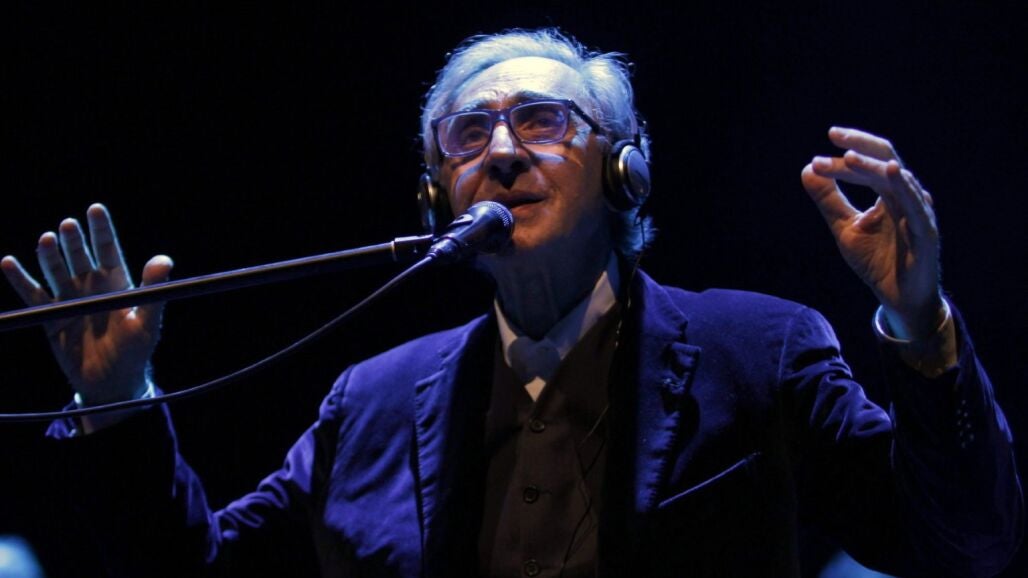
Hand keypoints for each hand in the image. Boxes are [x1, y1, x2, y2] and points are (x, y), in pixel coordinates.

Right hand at [1, 204, 172, 403]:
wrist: (111, 383)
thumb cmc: (136, 351)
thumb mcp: (147, 322)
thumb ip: (154, 290)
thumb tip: (164, 260)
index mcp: (117, 282)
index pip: (108, 249)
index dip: (101, 229)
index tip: (94, 208)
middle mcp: (91, 286)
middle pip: (79, 256)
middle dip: (74, 240)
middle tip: (67, 226)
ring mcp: (69, 299)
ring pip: (56, 271)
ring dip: (49, 255)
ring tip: (46, 240)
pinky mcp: (50, 317)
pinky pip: (33, 295)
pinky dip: (20, 279)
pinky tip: (9, 263)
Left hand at [801, 127, 944, 339]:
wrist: (899, 298)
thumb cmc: (877, 261)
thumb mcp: (845, 228)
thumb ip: (829, 200)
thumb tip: (807, 169)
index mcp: (888, 193)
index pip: (869, 164)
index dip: (844, 158)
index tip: (818, 155)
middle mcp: (906, 196)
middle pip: (886, 160)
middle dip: (859, 147)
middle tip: (833, 136)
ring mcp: (918, 212)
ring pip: (898, 180)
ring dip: (873, 167)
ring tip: (850, 156)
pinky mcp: (926, 232)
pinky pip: (916, 206)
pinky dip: (904, 187)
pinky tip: (892, 171)